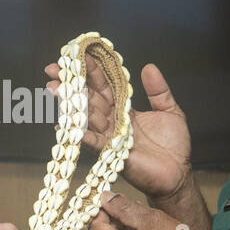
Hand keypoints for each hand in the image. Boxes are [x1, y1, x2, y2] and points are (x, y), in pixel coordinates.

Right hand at [45, 60, 192, 200]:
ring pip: (87, 115)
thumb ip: (158, 90)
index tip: (77, 55)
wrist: (177, 174)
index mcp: (126, 108)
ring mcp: (111, 135)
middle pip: (89, 97)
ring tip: (53, 89)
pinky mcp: (113, 151)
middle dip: (70, 83)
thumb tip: (149, 66)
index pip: (105, 84)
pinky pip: (94, 141)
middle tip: (52, 70)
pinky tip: (65, 125)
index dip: (91, 70)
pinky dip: (81, 133)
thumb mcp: (170, 110)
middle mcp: (114, 120)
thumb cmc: (174, 145)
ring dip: (69, 103)